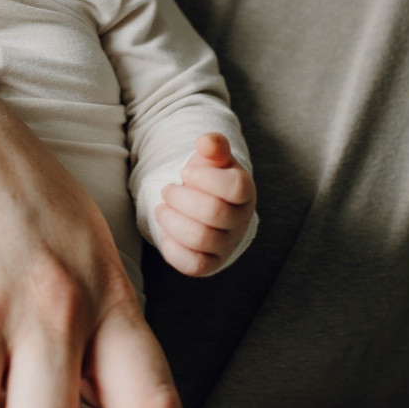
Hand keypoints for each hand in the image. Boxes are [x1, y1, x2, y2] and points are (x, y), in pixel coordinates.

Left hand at [155, 132, 256, 276]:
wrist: (207, 208)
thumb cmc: (209, 180)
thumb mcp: (212, 159)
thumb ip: (213, 146)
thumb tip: (206, 142)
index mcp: (245, 192)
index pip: (236, 187)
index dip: (204, 178)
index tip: (186, 173)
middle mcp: (241, 221)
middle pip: (213, 212)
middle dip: (180, 198)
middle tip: (168, 190)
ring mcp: (227, 245)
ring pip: (200, 238)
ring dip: (171, 220)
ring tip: (163, 209)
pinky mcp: (210, 264)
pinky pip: (193, 265)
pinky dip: (172, 248)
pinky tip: (167, 232)